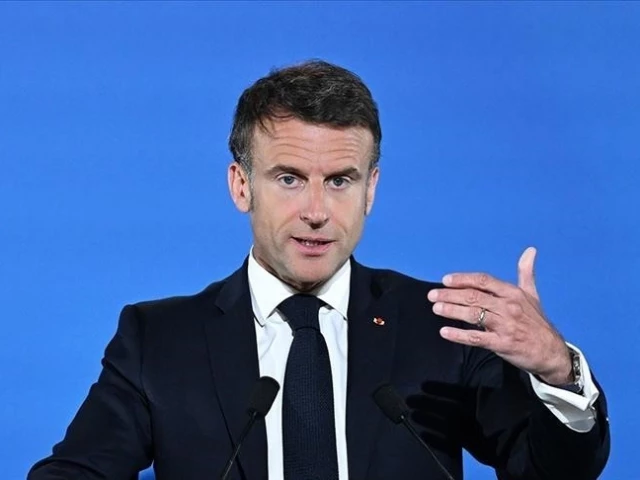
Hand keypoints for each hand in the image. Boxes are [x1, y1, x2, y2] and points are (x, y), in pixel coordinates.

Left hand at [427, 247, 571, 384]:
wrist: (551, 351)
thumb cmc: (537, 322)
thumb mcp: (532, 295)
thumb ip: (526, 272)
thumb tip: (530, 250)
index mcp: (513, 293)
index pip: (484, 281)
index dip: (463, 279)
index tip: (446, 280)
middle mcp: (508, 307)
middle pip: (474, 296)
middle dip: (450, 294)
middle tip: (432, 295)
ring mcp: (505, 326)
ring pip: (474, 314)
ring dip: (452, 310)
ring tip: (436, 308)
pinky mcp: (502, 344)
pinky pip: (476, 337)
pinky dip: (459, 335)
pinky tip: (445, 332)